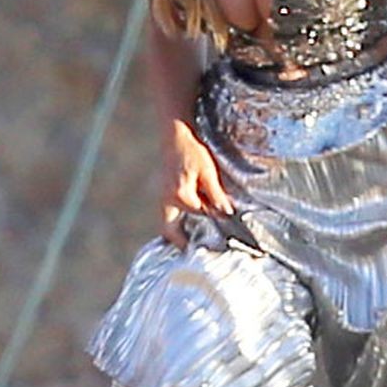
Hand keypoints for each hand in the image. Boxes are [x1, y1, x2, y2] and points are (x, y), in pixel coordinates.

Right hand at [159, 121, 233, 244]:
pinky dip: (174, 222)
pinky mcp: (162, 191)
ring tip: (189, 243)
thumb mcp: (208, 171)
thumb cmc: (191, 149)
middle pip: (170, 230)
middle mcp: (166, 200)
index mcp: (180, 196)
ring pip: (166, 223)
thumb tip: (225, 213)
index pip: (199, 215)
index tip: (224, 230)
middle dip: (181, 242)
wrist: (175, 133)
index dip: (213, 220)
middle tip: (194, 253)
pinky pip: (166, 213)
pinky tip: (184, 225)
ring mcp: (161, 196)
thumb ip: (216, 194)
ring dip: (175, 233)